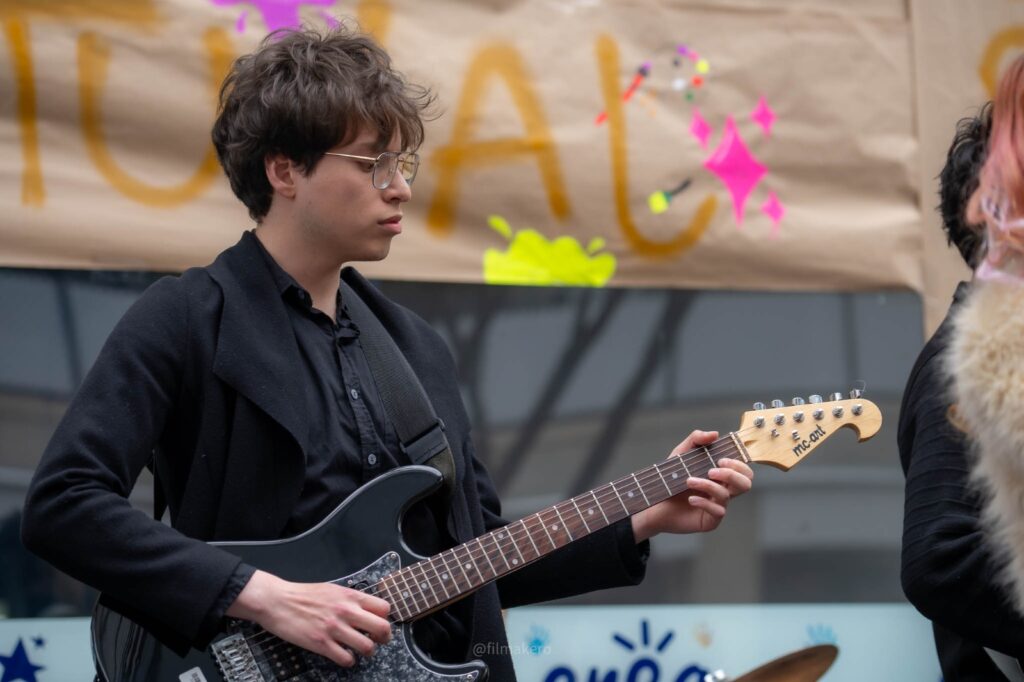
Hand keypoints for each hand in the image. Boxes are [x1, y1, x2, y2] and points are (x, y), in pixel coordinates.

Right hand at [227, 570, 391, 667]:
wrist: (278, 601)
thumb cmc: (303, 595)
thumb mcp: (333, 589)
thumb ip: (350, 599)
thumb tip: (366, 610)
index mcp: (350, 596)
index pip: (384, 608)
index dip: (384, 618)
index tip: (379, 624)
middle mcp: (346, 612)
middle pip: (382, 628)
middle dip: (383, 638)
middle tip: (377, 640)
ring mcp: (335, 629)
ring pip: (367, 647)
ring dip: (366, 651)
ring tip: (358, 649)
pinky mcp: (321, 644)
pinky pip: (346, 659)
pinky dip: (348, 660)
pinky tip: (343, 655)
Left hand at [631, 430, 753, 541]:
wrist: (655, 502)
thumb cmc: (670, 479)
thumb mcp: (681, 454)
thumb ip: (696, 440)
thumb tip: (714, 434)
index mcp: (721, 475)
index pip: (743, 470)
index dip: (738, 464)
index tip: (720, 459)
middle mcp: (723, 490)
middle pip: (746, 483)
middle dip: (731, 474)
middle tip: (711, 470)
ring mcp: (718, 506)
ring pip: (727, 495)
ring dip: (707, 485)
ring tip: (689, 481)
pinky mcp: (711, 520)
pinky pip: (717, 511)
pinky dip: (704, 502)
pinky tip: (691, 499)